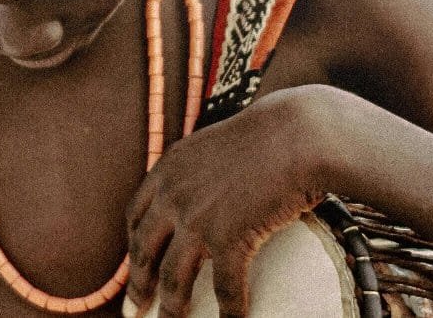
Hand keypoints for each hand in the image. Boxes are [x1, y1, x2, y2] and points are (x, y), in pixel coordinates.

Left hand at [124, 86, 335, 316]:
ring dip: (172, 308)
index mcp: (169, 169)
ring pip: (174, 277)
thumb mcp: (218, 144)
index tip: (136, 264)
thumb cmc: (271, 134)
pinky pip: (225, 287)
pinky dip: (229, 310)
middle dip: (138, 285)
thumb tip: (204, 193)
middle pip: (144, 251)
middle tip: (134, 309)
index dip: (132, 244)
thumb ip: (201, 170)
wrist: (300, 133)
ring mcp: (198, 219)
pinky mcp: (229, 238)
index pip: (136, 214)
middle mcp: (174, 195)